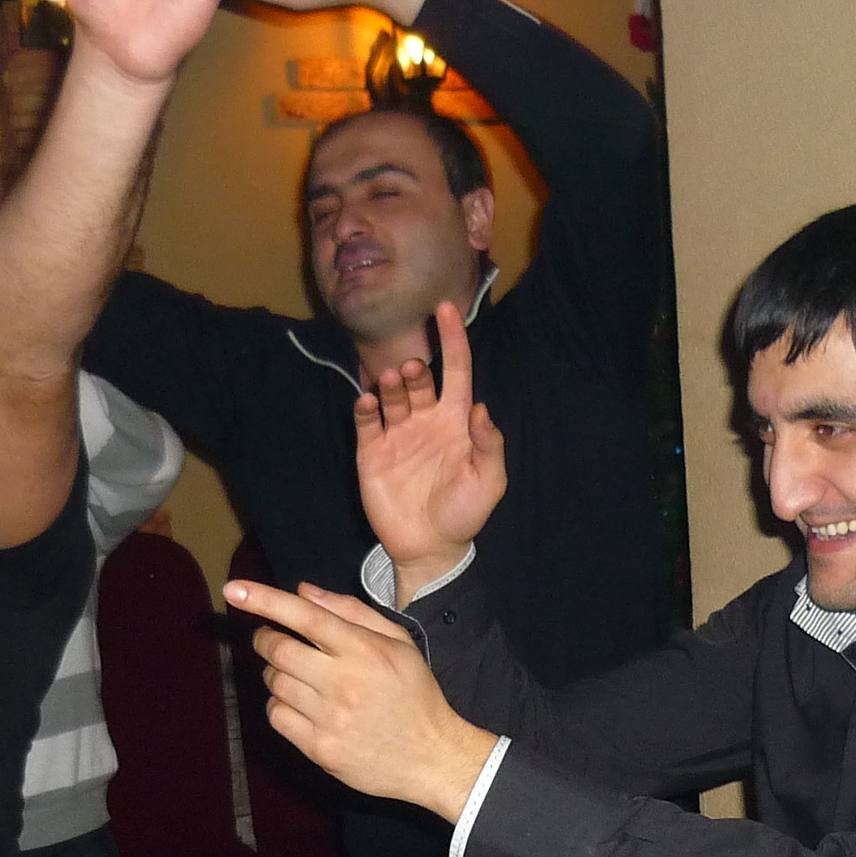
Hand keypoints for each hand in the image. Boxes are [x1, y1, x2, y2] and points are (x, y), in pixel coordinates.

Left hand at [223, 579, 498, 818]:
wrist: (432, 757)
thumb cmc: (416, 695)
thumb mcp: (399, 643)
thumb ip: (352, 612)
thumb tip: (304, 592)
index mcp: (365, 651)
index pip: (304, 617)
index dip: (264, 600)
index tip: (233, 590)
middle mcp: (343, 682)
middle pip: (278, 649)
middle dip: (267, 639)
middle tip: (274, 640)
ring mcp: (329, 718)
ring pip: (274, 682)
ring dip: (275, 673)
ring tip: (298, 676)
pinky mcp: (319, 748)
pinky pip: (276, 716)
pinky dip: (278, 704)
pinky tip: (300, 704)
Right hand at [355, 301, 504, 601]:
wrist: (429, 548)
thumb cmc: (464, 513)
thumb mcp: (488, 481)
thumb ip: (489, 445)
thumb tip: (481, 407)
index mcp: (456, 422)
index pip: (456, 371)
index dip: (453, 340)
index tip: (445, 308)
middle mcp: (425, 421)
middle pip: (419, 380)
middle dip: (416, 369)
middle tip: (412, 370)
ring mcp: (397, 434)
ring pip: (392, 394)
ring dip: (392, 383)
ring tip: (391, 383)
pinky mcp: (372, 451)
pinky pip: (367, 421)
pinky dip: (365, 407)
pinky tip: (368, 402)